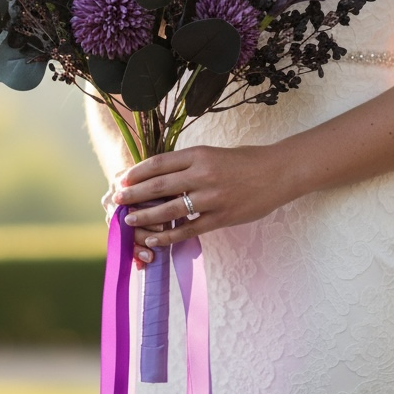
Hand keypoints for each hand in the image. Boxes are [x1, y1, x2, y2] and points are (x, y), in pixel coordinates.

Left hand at [111, 144, 292, 260]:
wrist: (278, 172)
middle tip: (115, 201)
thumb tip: (160, 176)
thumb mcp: (214, 154)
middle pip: (158, 185)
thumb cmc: (246, 161)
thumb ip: (190, 164)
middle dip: (133, 195)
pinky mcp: (221, 217)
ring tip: (128, 221)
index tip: (122, 180)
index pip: (159, 163)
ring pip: (169, 209)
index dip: (136, 173)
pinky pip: (188, 229)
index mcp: (199, 154)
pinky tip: (154, 239)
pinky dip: (168, 235)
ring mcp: (212, 197)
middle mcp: (202, 174)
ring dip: (145, 216)